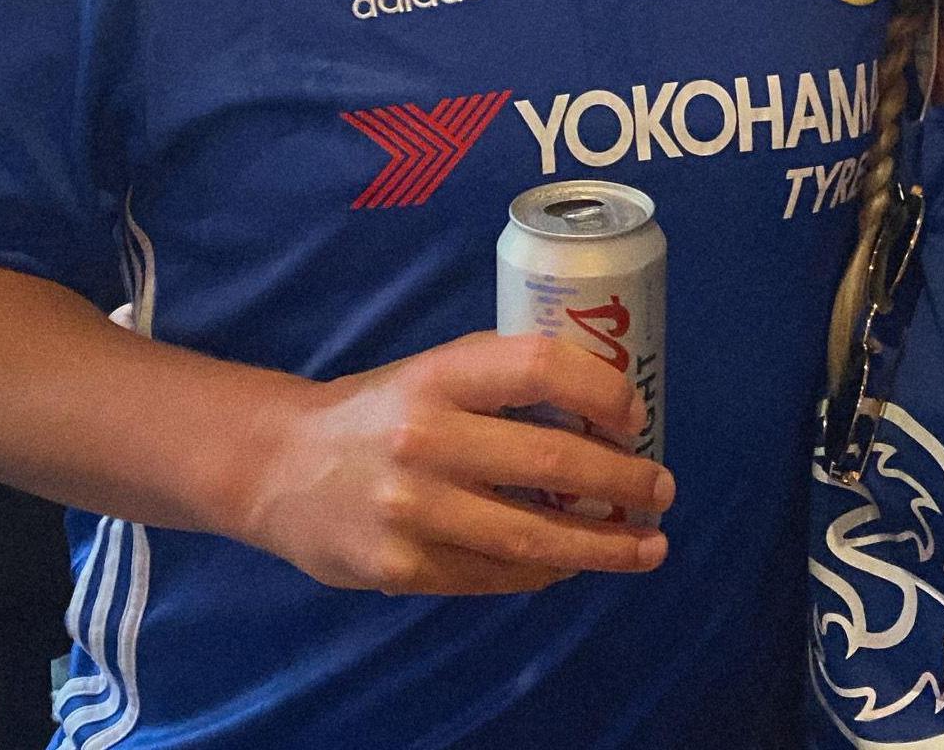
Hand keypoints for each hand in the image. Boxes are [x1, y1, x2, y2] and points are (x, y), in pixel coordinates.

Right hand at [240, 331, 673, 595]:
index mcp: (439, 374)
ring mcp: (412, 509)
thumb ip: (502, 378)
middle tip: (662, 491)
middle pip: (549, 458)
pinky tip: (575, 564)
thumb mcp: (434, 370)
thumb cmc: (381, 409)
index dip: (599, 388)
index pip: (538, 367)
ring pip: (530, 535)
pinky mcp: (401, 568)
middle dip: (621, 480)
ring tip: (647, 546)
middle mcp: (426, 437)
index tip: (637, 415)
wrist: (281, 467)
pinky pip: (494, 575)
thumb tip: (603, 402)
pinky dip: (545, 571)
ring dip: (601, 546)